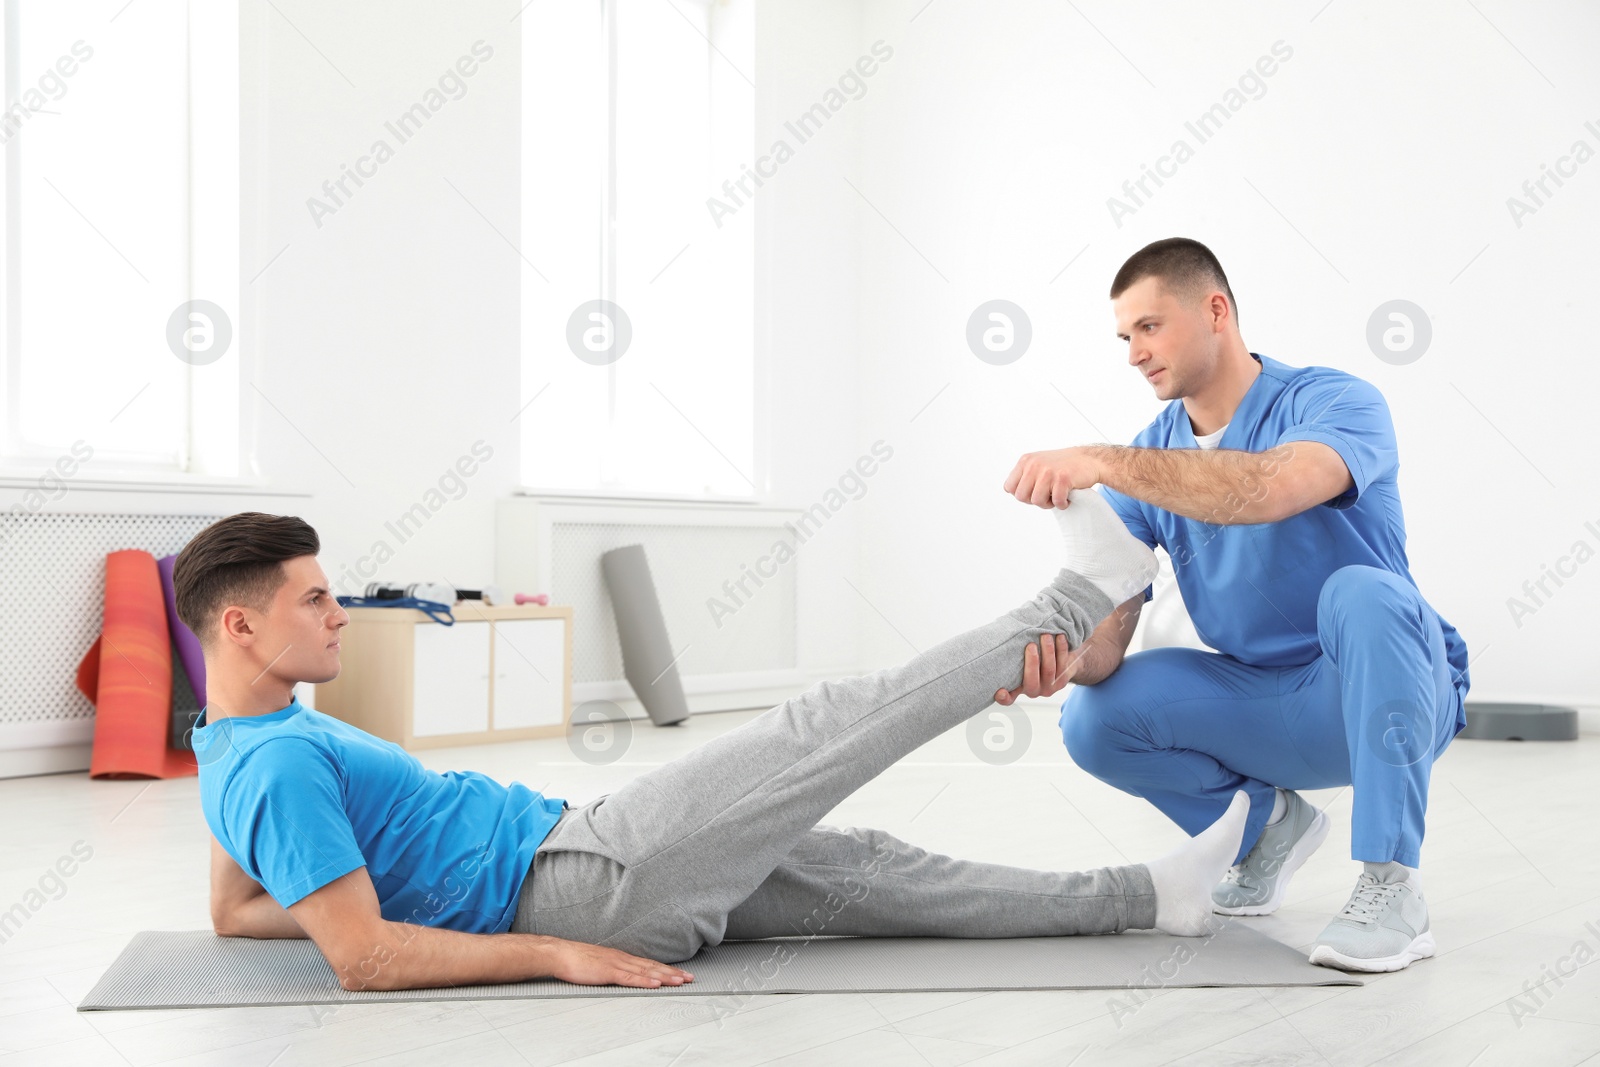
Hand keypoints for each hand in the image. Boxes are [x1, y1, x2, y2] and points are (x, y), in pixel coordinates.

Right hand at [549, 940, 693, 988]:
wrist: (560, 953)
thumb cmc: (576, 959)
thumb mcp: (599, 963)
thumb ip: (612, 968)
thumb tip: (622, 974)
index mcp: (621, 957)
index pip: (648, 964)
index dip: (666, 969)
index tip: (680, 974)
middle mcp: (623, 959)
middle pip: (652, 967)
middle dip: (672, 973)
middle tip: (689, 978)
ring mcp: (616, 964)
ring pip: (645, 972)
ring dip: (664, 977)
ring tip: (680, 981)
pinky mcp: (608, 972)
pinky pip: (630, 978)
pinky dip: (644, 981)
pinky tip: (655, 983)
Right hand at [994, 633, 1078, 704]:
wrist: (1062, 662)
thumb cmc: (1035, 656)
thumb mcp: (1021, 658)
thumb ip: (1014, 653)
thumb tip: (1001, 634)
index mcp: (1018, 687)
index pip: (1009, 697)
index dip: (1004, 697)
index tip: (1001, 691)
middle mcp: (1033, 690)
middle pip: (1032, 681)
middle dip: (1032, 662)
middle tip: (1031, 645)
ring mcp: (1048, 687)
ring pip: (1049, 670)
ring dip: (1048, 651)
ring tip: (1046, 636)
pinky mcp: (1062, 681)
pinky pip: (1062, 664)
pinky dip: (1061, 649)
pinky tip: (1059, 637)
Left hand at [1003, 447, 1102, 507]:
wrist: (1089, 459)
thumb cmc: (1064, 465)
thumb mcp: (1038, 464)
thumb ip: (1025, 476)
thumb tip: (1013, 492)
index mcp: (1025, 461)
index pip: (1010, 487)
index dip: (1023, 494)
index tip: (1035, 492)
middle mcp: (1034, 464)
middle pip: (1021, 497)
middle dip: (1035, 501)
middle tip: (1048, 496)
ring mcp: (1048, 471)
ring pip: (1036, 501)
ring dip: (1049, 504)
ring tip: (1057, 496)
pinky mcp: (1063, 478)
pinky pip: (1056, 501)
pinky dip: (1062, 504)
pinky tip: (1067, 496)